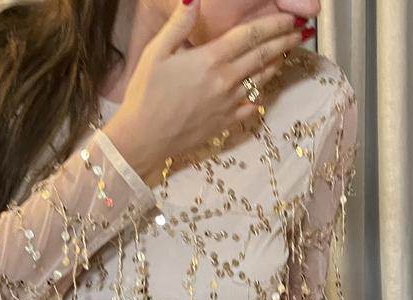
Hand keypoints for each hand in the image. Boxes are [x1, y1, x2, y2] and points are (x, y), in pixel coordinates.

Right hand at [102, 1, 302, 179]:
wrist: (143, 138)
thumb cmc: (144, 94)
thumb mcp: (156, 52)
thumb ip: (179, 24)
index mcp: (210, 59)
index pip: (251, 35)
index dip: (274, 24)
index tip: (290, 18)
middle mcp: (225, 81)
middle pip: (263, 56)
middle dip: (284, 42)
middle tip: (298, 33)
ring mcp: (228, 104)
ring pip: (261, 80)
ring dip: (275, 65)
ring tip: (284, 54)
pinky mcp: (225, 123)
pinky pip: (252, 107)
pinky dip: (260, 95)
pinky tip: (262, 88)